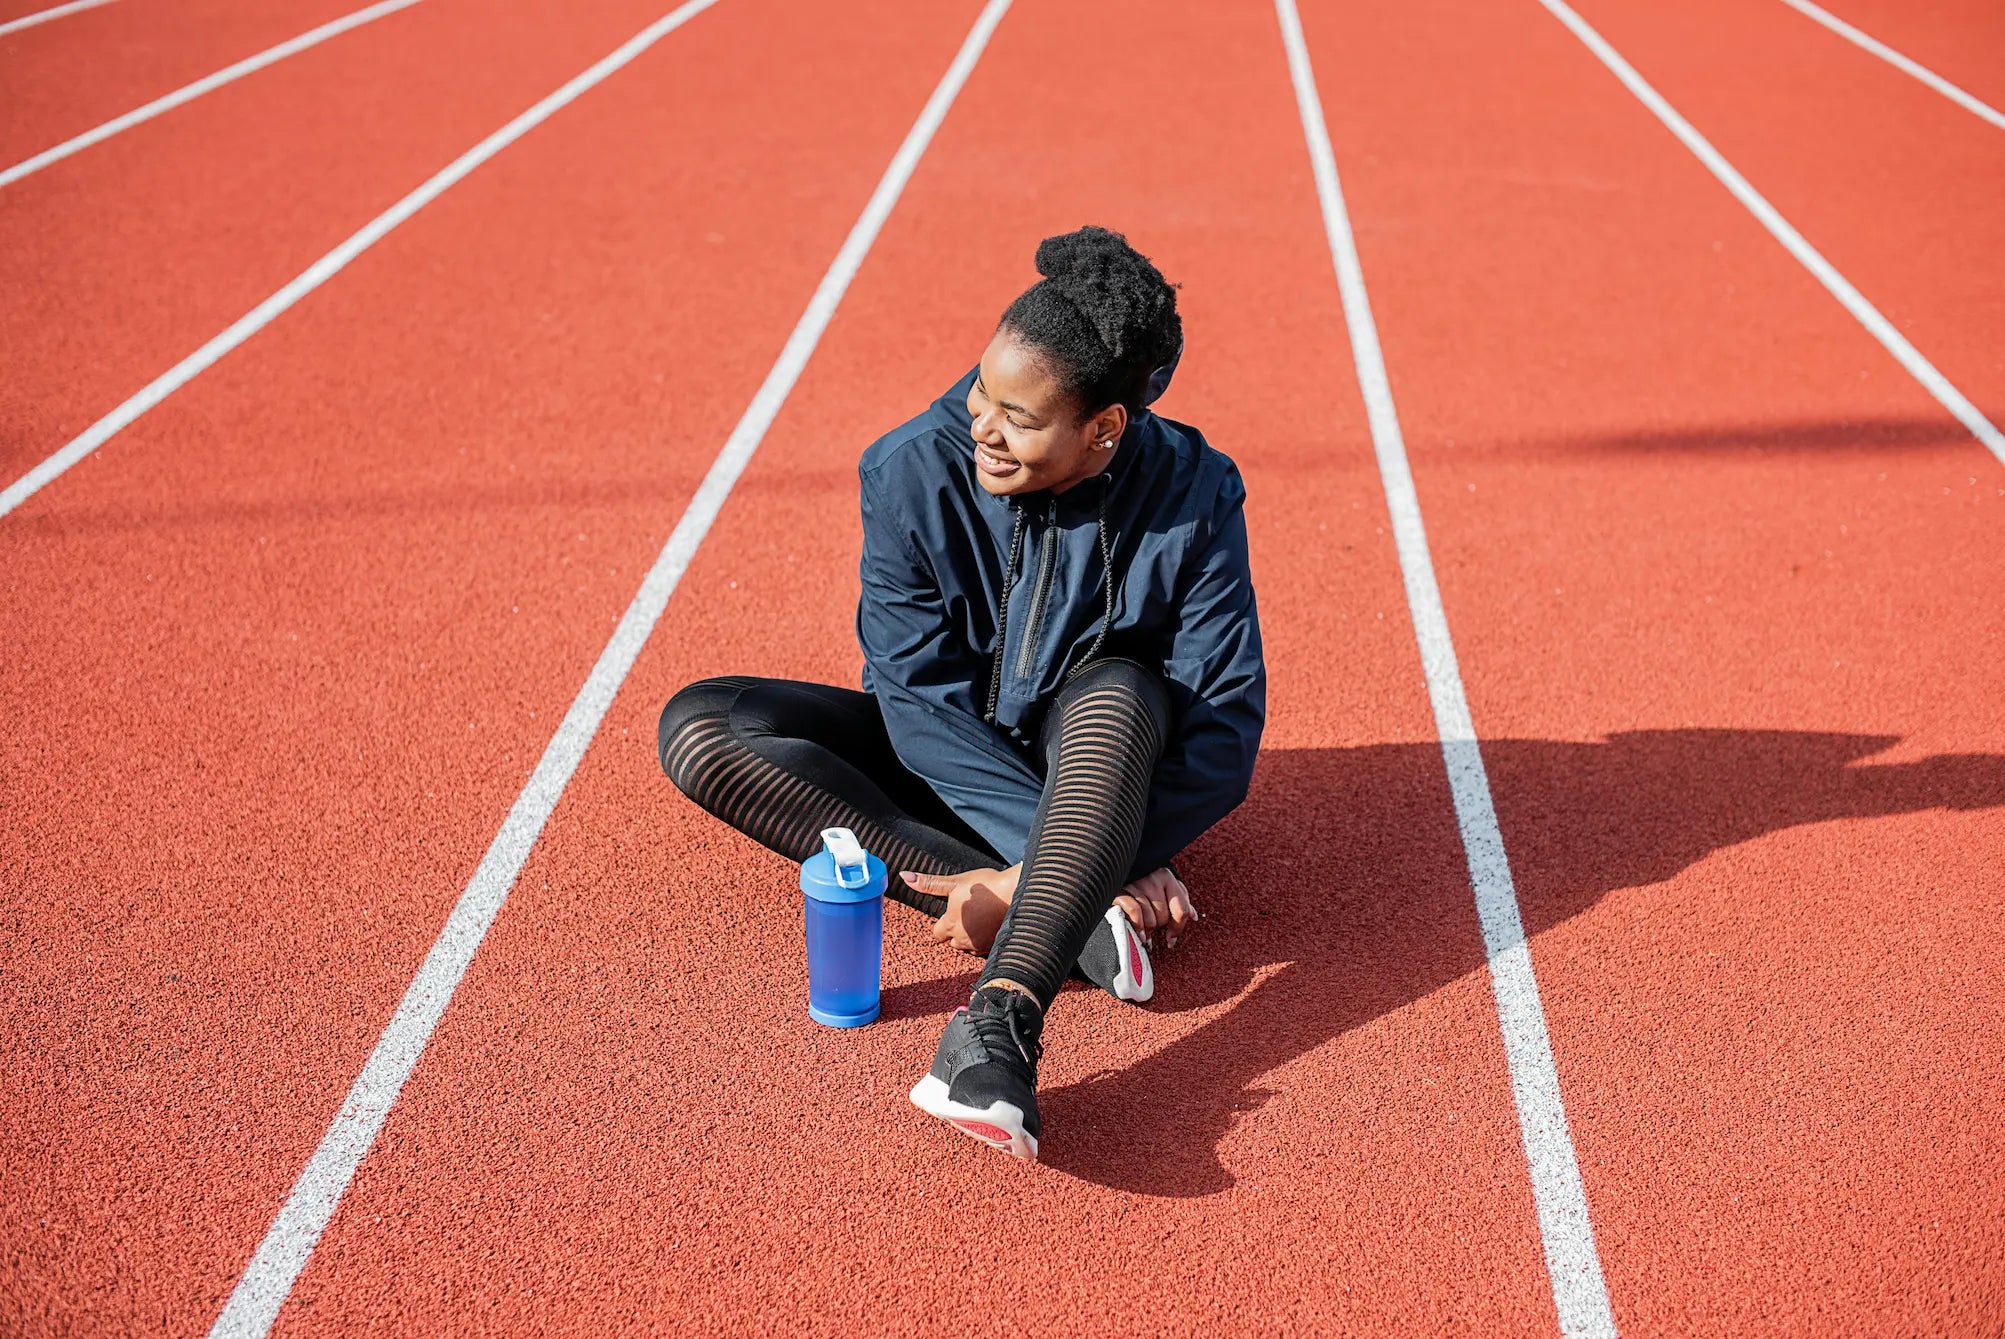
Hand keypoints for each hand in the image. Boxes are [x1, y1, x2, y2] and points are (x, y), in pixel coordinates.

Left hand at [904, 866, 1019, 955]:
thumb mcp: (954, 882)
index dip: (942, 923)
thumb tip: (905, 877)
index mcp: (949, 925)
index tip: (951, 913)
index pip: (937, 934)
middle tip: (967, 913)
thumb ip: (929, 884)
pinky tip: (990, 925)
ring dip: (970, 936)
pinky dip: (984, 939)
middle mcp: (962, 939)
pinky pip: (983, 947)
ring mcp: (979, 944)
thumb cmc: (986, 886)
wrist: (1016, 893)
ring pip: (968, 945)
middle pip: (952, 941)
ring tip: (979, 919)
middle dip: (956, 930)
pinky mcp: (994, 946)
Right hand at [1113, 867, 1196, 949]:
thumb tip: (1193, 916)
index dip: (1178, 928)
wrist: (1110, 870)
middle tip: (1152, 926)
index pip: (1181, 909)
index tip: (1171, 938)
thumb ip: (1179, 900)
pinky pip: (1134, 913)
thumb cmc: (1140, 882)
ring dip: (1148, 930)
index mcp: (1166, 876)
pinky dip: (1138, 927)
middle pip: (1164, 917)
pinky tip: (1139, 934)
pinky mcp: (1119, 892)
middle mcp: (1152, 878)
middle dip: (1159, 926)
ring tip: (1144, 931)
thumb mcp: (1164, 887)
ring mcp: (1135, 884)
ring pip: (1150, 919)